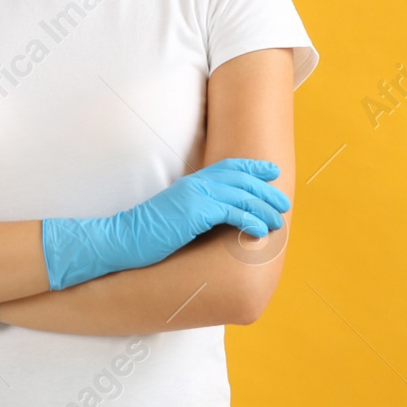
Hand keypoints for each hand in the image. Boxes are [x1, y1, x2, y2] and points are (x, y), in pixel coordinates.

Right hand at [41, 157, 290, 290]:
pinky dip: (251, 220)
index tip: (272, 171)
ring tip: (278, 220)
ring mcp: (197, 196)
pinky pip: (233, 212)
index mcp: (192, 182)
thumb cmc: (148, 234)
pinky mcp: (196, 212)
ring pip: (242, 195)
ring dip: (264, 207)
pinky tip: (260, 230)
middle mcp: (197, 184)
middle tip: (283, 202)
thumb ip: (196, 208)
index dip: (253, 167)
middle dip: (266, 189)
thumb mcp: (176, 215)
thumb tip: (216, 217)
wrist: (123, 240)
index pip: (230, 167)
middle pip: (242, 179)